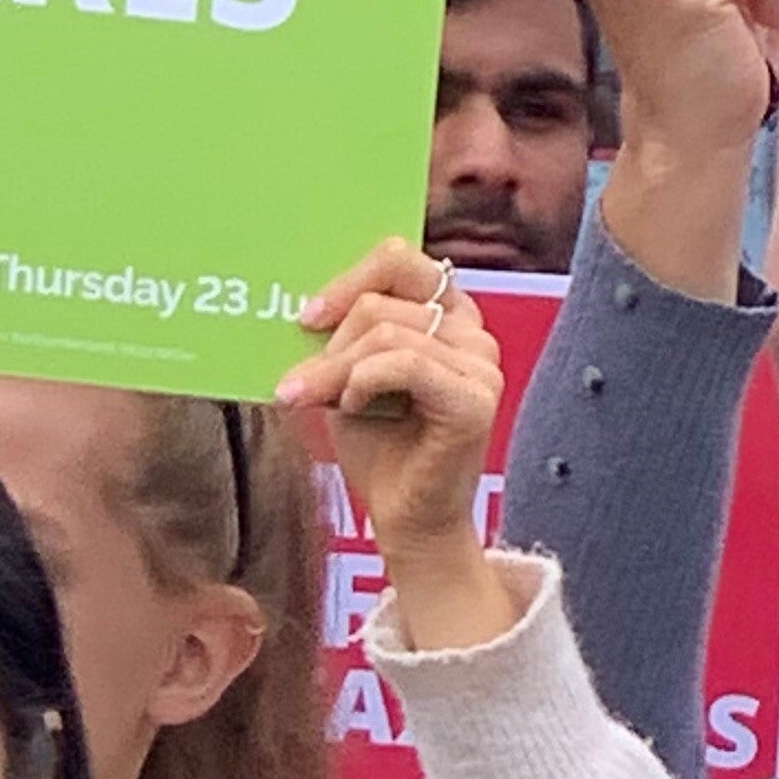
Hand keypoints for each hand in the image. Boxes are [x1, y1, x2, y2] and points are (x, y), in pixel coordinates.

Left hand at [277, 241, 516, 648]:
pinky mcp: (476, 400)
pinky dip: (364, 383)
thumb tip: (302, 306)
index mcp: (450, 316)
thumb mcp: (351, 376)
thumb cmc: (382, 447)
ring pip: (387, 333)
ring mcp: (482, 366)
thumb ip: (345, 335)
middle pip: (383, 301)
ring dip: (336, 371)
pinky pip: (405, 364)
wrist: (406, 518)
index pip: (400, 259)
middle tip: (296, 385)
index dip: (348, 279)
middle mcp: (474, 333)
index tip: (306, 317)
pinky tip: (352, 409)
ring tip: (312, 402)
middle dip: (330, 343)